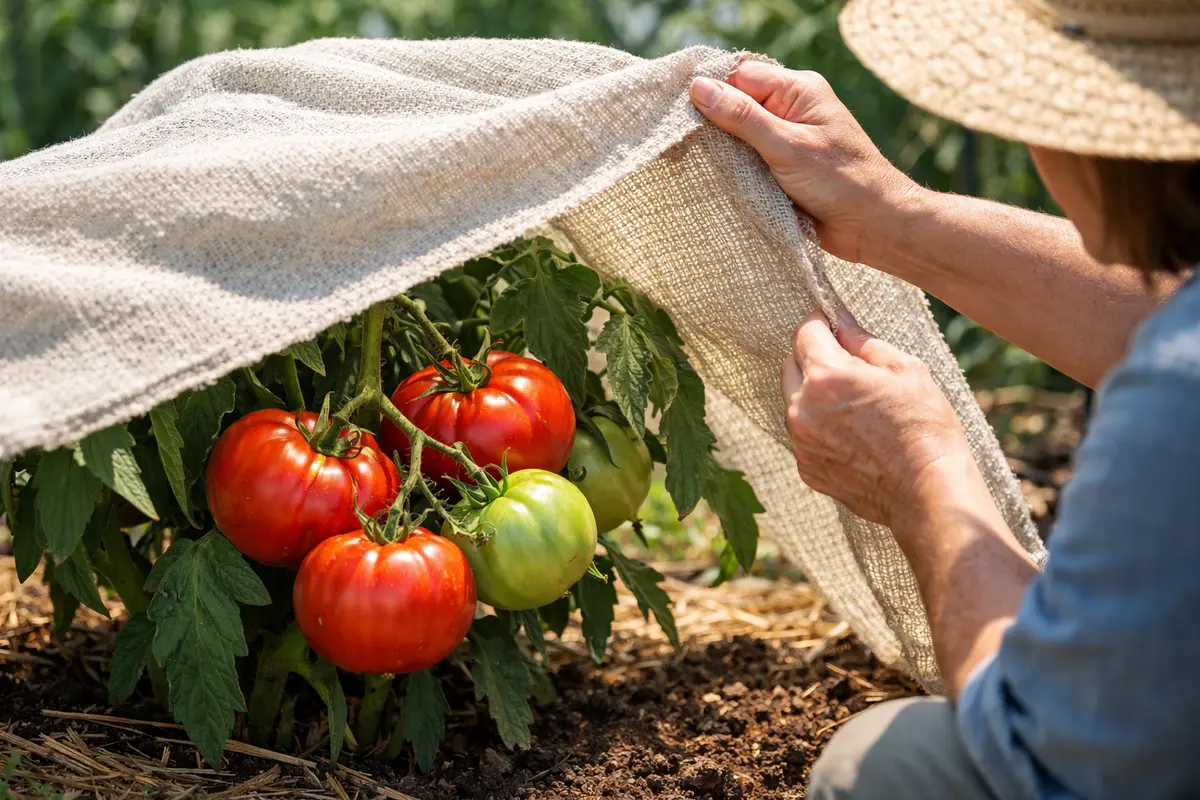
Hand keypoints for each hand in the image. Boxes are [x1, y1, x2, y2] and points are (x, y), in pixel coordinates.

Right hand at [690, 62, 922, 265]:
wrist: (873, 226)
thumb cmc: (842, 181)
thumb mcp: (787, 146)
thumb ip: (743, 117)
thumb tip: (700, 88)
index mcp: (798, 91)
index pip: (741, 77)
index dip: (712, 92)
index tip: (684, 115)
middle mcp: (791, 110)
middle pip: (736, 105)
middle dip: (712, 124)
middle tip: (684, 145)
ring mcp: (785, 140)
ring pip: (738, 137)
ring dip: (721, 152)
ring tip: (696, 164)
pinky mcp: (781, 169)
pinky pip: (747, 162)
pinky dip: (733, 171)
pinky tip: (716, 181)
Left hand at [781, 310, 974, 528]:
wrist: (928, 491)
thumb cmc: (925, 427)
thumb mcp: (905, 370)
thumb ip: (864, 342)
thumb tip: (841, 323)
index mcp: (825, 377)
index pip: (804, 333)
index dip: (820, 323)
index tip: (833, 325)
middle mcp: (801, 408)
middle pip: (791, 365)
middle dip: (814, 357)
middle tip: (849, 366)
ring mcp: (801, 442)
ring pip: (794, 402)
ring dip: (814, 395)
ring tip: (855, 406)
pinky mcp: (806, 468)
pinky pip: (802, 434)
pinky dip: (818, 427)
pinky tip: (853, 435)